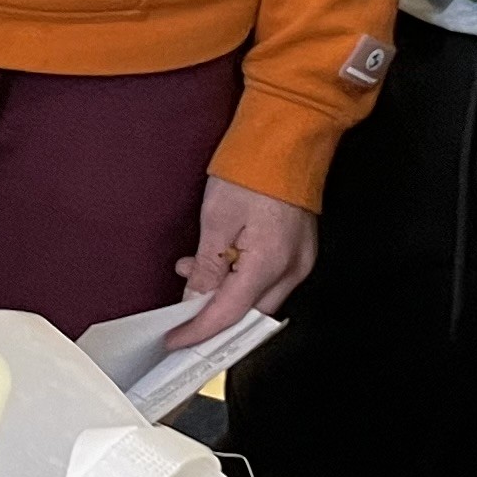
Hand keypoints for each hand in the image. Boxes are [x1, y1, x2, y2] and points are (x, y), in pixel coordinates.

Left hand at [171, 178, 315, 347]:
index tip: (175, 340)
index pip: (229, 314)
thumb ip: (207, 268)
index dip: (199, 331)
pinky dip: (241, 279)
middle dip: (214, 318)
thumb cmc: (253, 168)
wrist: (288, 136)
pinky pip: (269, 280)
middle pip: (249, 316)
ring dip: (225, 295)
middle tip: (182, 316)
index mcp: (270, 263)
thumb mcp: (217, 219)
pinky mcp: (299, 250)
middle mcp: (292, 269)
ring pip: (258, 299)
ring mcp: (300, 261)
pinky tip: (218, 261)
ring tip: (193, 271)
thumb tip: (194, 299)